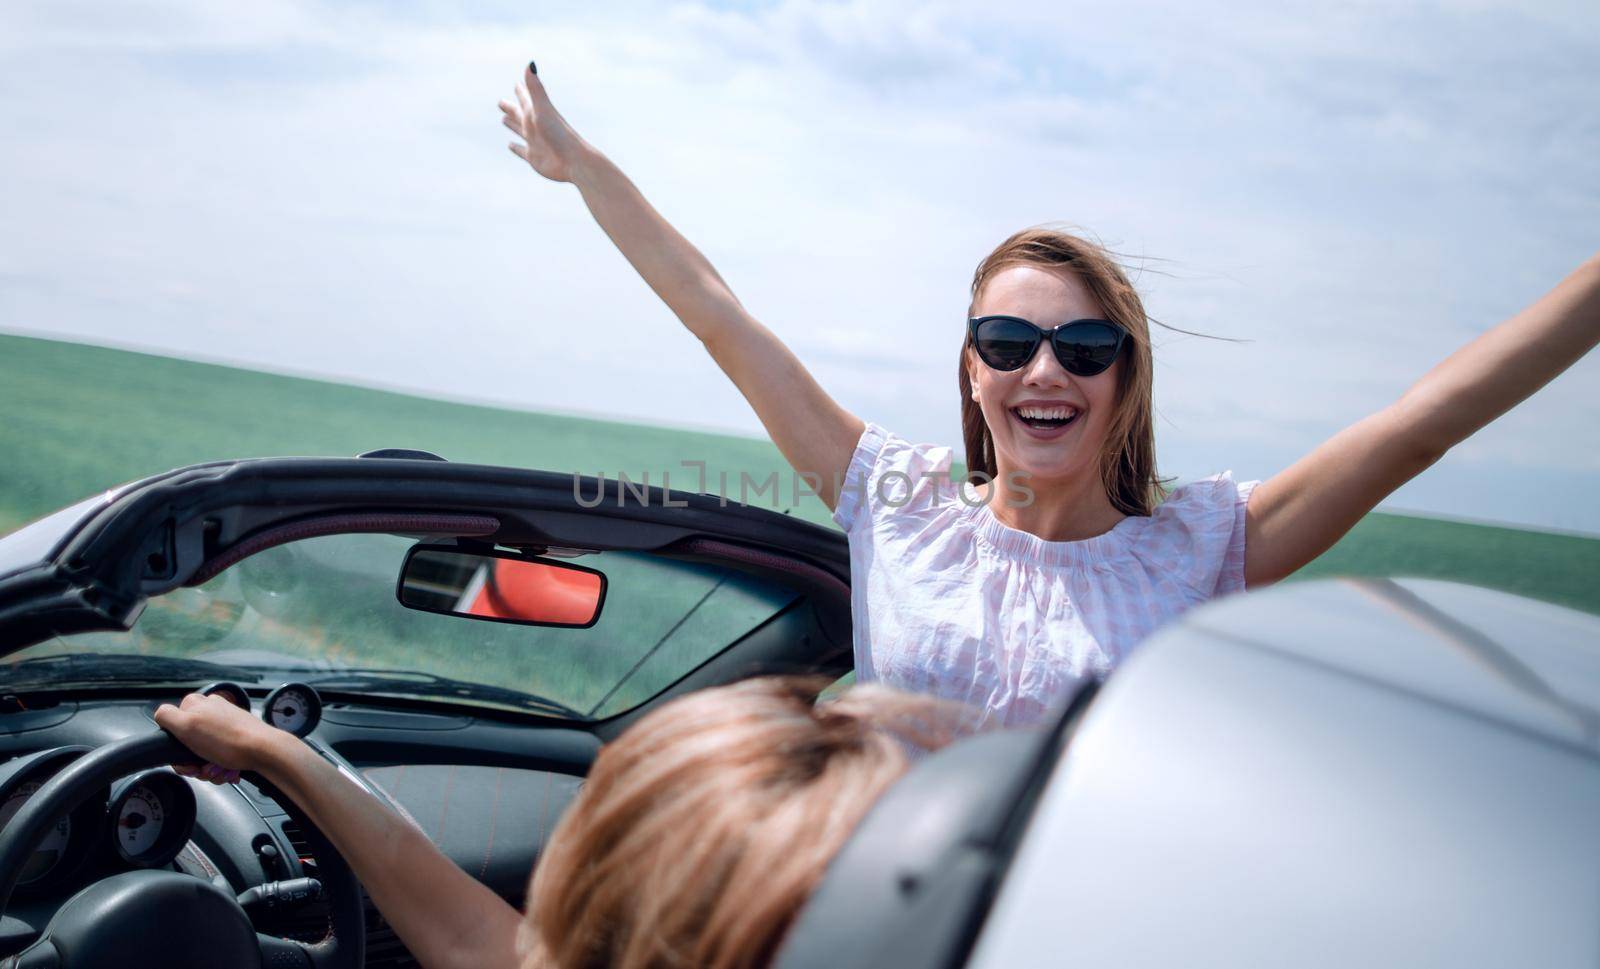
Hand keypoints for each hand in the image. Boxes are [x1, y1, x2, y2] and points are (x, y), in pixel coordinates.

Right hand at [153, 692, 282, 783]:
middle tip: (204, 769)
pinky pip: (221, 757)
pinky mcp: (237, 737)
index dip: (175, 750)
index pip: (172, 730)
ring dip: (210, 768)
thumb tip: (160, 714)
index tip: (185, 760)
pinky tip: (229, 770)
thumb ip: (167, 716)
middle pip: (189, 745)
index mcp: (196, 704)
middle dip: (195, 763)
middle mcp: (211, 711)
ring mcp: (224, 724)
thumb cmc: (228, 741)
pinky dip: (223, 767)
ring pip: (204, 754)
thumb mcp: (187, 726)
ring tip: (220, 770)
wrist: (264, 751)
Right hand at [499, 61, 588, 182]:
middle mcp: (535, 126)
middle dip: (511, 107)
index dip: (521, 91)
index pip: (526, 99)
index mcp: (536, 113)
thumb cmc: (560, 134)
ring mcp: (535, 142)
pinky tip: (510, 145)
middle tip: (501, 102)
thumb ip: (536, 89)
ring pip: (519, 131)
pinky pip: (521, 151)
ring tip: (503, 119)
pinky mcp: (534, 157)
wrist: (574, 161)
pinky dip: (515, 148)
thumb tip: (530, 63)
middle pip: (519, 114)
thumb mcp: (544, 109)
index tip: (517, 83)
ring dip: (511, 124)